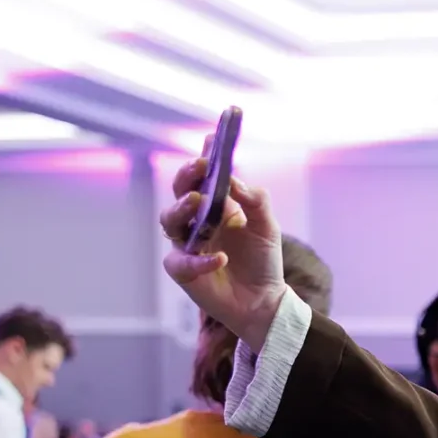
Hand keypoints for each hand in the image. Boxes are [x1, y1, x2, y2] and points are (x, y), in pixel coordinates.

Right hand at [158, 148, 285, 352]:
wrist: (263, 300)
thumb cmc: (262, 260)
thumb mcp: (267, 227)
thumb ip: (255, 201)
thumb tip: (235, 181)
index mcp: (216, 205)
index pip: (204, 176)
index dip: (205, 155)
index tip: (212, 137)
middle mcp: (196, 221)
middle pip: (180, 192)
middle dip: (186, 176)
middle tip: (200, 166)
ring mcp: (186, 244)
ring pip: (170, 221)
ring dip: (182, 209)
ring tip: (199, 202)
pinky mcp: (183, 271)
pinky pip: (183, 262)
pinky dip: (201, 259)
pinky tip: (221, 258)